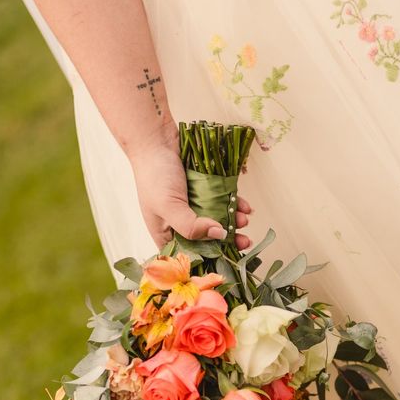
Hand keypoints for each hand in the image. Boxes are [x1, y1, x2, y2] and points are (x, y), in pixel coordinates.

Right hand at [131, 146, 251, 249]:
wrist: (156, 140)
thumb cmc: (154, 176)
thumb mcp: (169, 206)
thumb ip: (192, 226)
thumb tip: (220, 234)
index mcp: (166, 233)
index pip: (190, 255)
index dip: (210, 259)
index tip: (229, 260)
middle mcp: (180, 223)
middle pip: (208, 240)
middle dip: (228, 241)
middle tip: (244, 242)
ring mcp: (193, 207)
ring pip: (218, 220)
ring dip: (234, 222)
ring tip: (244, 220)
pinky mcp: (204, 192)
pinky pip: (222, 203)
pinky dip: (235, 205)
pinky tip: (244, 207)